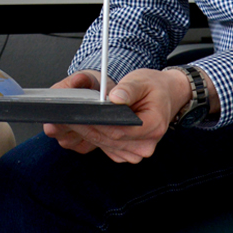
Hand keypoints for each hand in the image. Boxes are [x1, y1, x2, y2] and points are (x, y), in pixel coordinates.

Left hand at [44, 68, 188, 163]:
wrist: (167, 95)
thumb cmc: (153, 87)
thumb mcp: (141, 80)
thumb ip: (128, 89)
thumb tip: (115, 98)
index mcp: (153, 126)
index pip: (119, 130)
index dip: (98, 123)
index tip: (80, 115)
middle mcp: (146, 144)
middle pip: (110, 139)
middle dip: (87, 127)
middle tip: (66, 117)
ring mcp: (138, 151)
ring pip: (107, 145)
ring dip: (88, 134)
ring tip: (70, 120)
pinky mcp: (129, 152)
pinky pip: (108, 147)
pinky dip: (96, 137)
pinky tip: (84, 126)